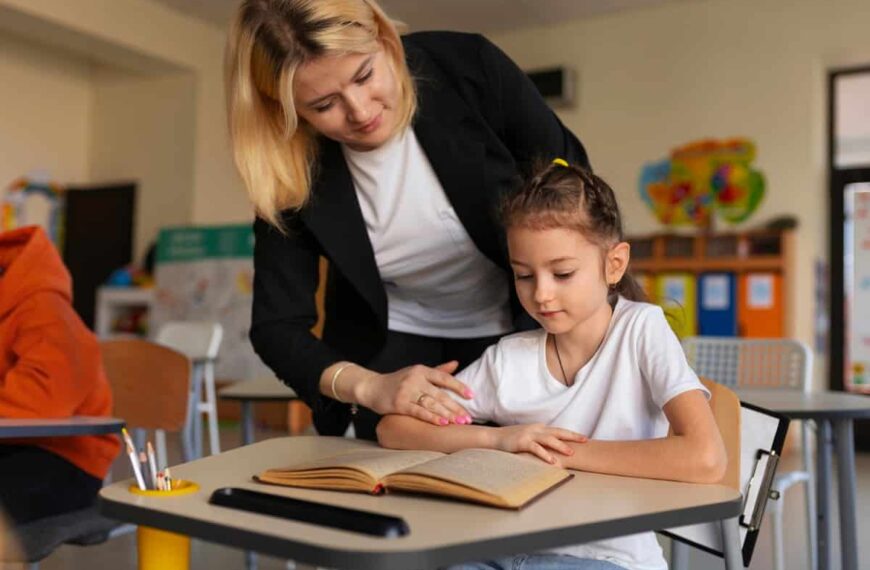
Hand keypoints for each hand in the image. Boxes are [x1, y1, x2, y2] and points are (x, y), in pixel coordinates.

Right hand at [356, 361, 473, 425]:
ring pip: (431, 404)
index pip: (444, 378)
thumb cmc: (398, 381)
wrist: (372, 387)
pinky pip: (419, 412)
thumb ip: (437, 370)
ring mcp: (406, 391)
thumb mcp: (416, 372)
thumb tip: (456, 364)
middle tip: (468, 418)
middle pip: (440, 394)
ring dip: (447, 414)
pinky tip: (443, 423)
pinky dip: (432, 418)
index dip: (459, 386)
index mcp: (421, 370)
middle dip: (456, 407)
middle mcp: (415, 379)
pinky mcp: (399, 404)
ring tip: (460, 422)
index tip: (471, 395)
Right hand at [495, 424, 586, 464]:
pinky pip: (536, 448)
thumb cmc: (511, 440)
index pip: (558, 430)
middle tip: (585, 440)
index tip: (583, 438)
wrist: (493, 438)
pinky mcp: (521, 442)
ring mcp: (529, 434)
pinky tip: (552, 460)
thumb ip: (539, 441)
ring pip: (549, 439)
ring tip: (571, 452)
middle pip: (558, 431)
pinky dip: (545, 454)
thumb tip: (553, 449)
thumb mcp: (528, 438)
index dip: (571, 434)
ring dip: (561, 446)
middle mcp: (536, 429)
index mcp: (539, 428)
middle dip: (572, 436)